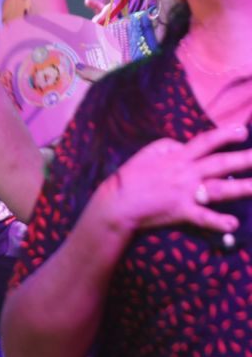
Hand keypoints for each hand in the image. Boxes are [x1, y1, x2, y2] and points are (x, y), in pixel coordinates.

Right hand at [97, 123, 251, 236]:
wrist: (117, 202)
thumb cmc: (130, 177)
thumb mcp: (147, 152)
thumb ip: (168, 145)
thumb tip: (184, 145)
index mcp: (177, 157)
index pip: (205, 142)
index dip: (225, 135)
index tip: (243, 131)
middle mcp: (186, 173)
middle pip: (221, 163)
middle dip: (245, 158)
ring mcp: (185, 193)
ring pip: (220, 189)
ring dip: (243, 188)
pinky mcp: (181, 212)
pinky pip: (203, 217)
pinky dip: (218, 222)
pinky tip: (233, 224)